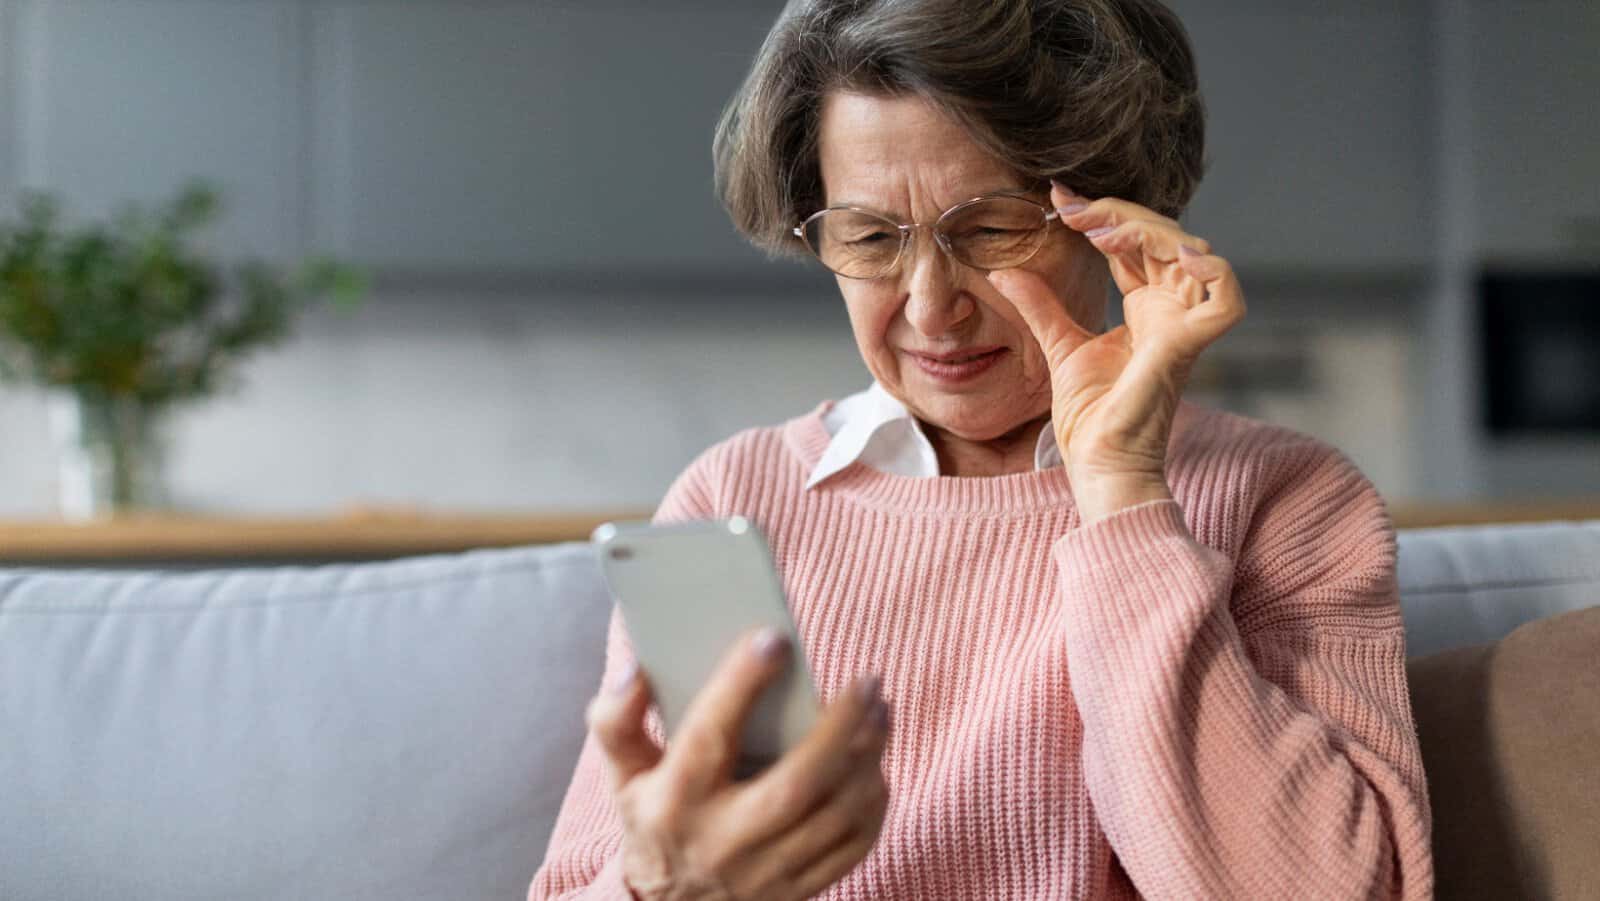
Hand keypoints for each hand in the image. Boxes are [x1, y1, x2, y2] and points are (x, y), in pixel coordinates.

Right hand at [586, 628, 889, 900]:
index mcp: (674, 801)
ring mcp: (765, 872)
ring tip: (880, 710)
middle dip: (840, 727)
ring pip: (835, 815)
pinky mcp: (798, 890)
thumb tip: (637, 668)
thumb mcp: (622, 772)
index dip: (740, 684)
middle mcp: (721, 840)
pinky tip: (876, 763)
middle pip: (796, 783)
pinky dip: (873, 802)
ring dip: (869, 758)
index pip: (708, 736)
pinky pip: (853, 846)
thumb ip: (617, 718)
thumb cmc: (651, 817)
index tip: (774, 639)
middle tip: (868, 679)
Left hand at [987, 183, 1245, 521]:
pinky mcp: (1189, 345)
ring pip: (1192, 252)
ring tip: (1098, 228)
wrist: (1097, 462)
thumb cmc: (1090, 416)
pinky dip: (1212, 270)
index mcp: (1147, 309)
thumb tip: (1003, 270)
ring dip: (1146, 229)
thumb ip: (1039, 304)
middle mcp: (1171, 311)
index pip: (1135, 245)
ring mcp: (1184, 326)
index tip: (1059, 198)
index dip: (1104, 217)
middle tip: (1070, 207)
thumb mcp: (1057, 344)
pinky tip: (1174, 252)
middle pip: (1163, 238)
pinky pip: (1226, 298)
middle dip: (1118, 214)